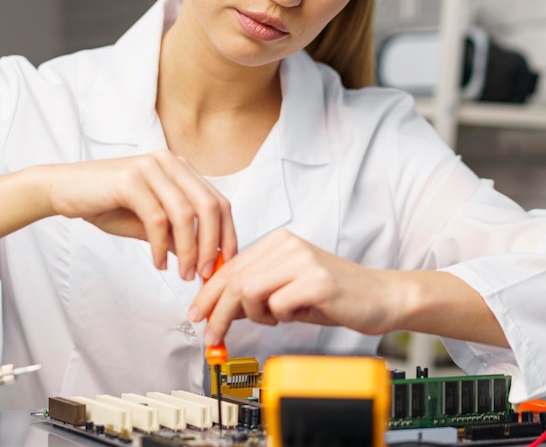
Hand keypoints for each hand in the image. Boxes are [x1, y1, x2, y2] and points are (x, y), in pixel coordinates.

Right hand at [45, 150, 236, 279]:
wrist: (63, 189)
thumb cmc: (106, 203)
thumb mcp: (148, 221)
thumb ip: (175, 234)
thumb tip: (202, 258)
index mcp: (179, 168)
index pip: (217, 200)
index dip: (227, 232)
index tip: (226, 261)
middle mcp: (169, 162)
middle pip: (209, 205)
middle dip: (213, 244)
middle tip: (206, 273)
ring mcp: (151, 168)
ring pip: (186, 214)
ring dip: (188, 250)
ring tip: (184, 274)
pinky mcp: (131, 180)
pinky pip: (157, 219)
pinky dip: (161, 246)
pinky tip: (158, 263)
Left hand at [188, 229, 397, 343]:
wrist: (379, 296)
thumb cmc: (332, 296)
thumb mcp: (286, 291)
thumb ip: (254, 294)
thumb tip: (218, 309)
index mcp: (277, 242)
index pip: (230, 266)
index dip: (209, 293)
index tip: (198, 314)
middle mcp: (287, 244)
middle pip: (234, 279)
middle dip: (218, 312)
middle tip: (212, 336)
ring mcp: (303, 260)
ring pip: (249, 289)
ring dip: (253, 315)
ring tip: (273, 319)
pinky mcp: (317, 280)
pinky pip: (278, 304)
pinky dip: (279, 317)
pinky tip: (296, 314)